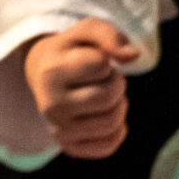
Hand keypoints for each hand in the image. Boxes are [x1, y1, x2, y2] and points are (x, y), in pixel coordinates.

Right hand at [23, 18, 138, 157]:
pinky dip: (117, 129)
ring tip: (105, 95)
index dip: (106, 61)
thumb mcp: (86, 31)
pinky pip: (108, 146)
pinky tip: (106, 115)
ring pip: (112, 122)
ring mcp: (58, 129)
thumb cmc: (72, 51)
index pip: (101, 65)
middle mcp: (50, 105)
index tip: (93, 62)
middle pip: (108, 96)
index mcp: (51, 72)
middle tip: (104, 79)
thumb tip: (133, 55)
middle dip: (117, 83)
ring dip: (119, 105)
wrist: (45, 75)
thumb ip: (109, 35)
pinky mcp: (69, 147)